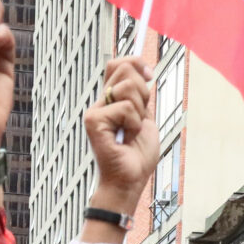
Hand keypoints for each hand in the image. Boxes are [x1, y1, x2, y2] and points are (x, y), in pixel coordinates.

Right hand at [80, 55, 155, 217]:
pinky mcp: (93, 121)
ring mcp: (94, 111)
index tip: (149, 76)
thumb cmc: (136, 156)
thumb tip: (145, 70)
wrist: (130, 181)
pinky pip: (126, 108)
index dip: (135, 62)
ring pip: (128, 87)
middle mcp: (100, 102)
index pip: (118, 64)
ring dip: (140, 112)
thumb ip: (142, 96)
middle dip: (143, 91)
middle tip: (139, 117)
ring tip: (132, 131)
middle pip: (124, 68)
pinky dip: (134, 124)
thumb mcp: (145, 118)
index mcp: (110, 100)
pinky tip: (126, 138)